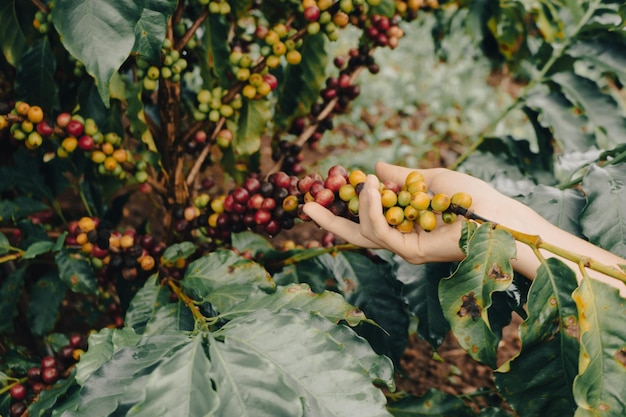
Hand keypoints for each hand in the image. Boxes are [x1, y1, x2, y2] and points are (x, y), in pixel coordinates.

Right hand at [303, 162, 536, 263]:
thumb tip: (374, 166)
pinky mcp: (409, 250)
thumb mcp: (427, 178)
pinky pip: (380, 231)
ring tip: (363, 181)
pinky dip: (371, 210)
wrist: (498, 214)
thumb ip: (400, 175)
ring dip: (360, 203)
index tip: (325, 189)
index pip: (364, 218)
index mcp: (401, 222)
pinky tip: (371, 188)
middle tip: (305, 205)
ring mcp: (403, 247)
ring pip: (365, 230)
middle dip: (328, 220)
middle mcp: (398, 238)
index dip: (342, 205)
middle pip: (354, 232)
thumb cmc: (470, 197)